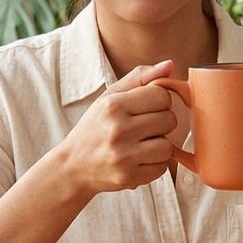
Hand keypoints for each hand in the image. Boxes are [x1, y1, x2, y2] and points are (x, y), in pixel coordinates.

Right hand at [62, 60, 176, 197]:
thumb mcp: (110, 97)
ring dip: (159, 146)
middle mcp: (118, 129)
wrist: (72, 167)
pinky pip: (162, 168)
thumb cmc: (95, 127)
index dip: (159, 101)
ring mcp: (124, 156)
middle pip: (169, 120)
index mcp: (113, 105)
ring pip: (168, 146)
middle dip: (161, 123)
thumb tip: (170, 65)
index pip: (161, 95)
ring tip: (141, 145)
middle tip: (143, 128)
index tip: (147, 108)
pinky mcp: (129, 177)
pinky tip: (138, 160)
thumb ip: (140, 78)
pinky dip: (154, 165)